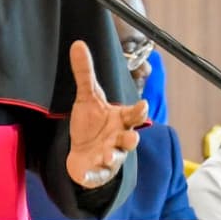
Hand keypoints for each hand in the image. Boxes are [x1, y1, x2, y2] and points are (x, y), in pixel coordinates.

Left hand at [63, 40, 148, 188]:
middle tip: (132, 138)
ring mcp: (110, 156)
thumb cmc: (92, 123)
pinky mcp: (98, 171)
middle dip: (131, 139)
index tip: (143, 106)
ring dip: (113, 156)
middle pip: (130, 139)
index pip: (134, 115)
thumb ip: (85, 73)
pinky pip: (97, 175)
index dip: (139, 111)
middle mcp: (119, 138)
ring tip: (106, 154)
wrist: (83, 152)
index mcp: (121, 119)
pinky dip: (92, 176)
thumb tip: (78, 43)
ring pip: (116, 158)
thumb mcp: (87, 97)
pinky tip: (83, 175)